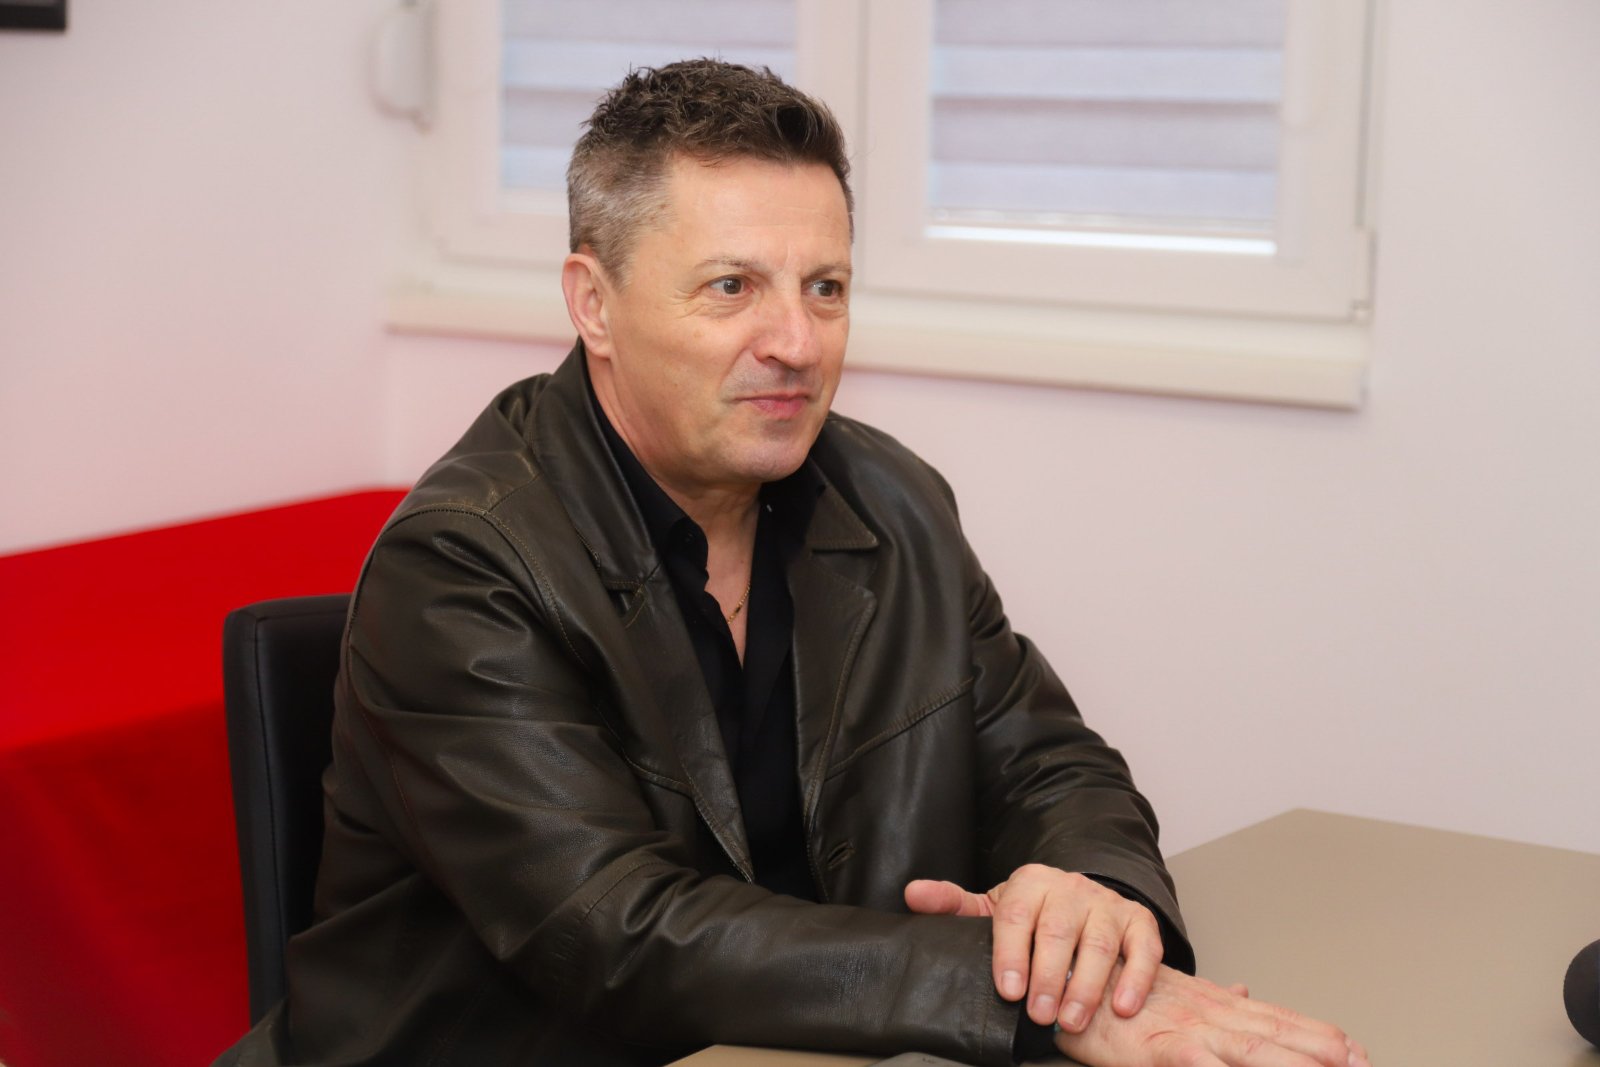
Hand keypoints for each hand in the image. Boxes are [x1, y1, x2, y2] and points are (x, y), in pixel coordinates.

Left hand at [903, 865, 1161, 1032]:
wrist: (1079, 902)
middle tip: (1039, 1016)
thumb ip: (953, 905)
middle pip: (1058, 932)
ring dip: (1087, 985)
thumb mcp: (990, 909)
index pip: (1016, 916)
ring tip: (1072, 1020)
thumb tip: (913, 894)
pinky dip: (1135, 977)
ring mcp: (1106, 904)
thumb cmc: (1029, 916)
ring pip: (1100, 943)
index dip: (1011, 954)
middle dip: (1049, 977)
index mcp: (1030, 882)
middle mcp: (1070, 887)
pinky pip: (1144, 948)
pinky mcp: (1139, 921)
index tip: (1008, 991)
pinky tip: (1121, 1006)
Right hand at [1055, 965, 1371, 1066]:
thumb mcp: (1173, 991)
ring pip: (1252, 1050)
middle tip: (1363, 1063)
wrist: (1067, 985)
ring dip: (1291, 1062)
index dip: (1320, 1035)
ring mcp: (1187, 1031)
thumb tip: (1247, 990)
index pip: (1279, 1019)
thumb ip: (1216, 997)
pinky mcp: (1158, 1050)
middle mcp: (1209, 1015)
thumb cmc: (1117, 995)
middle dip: (1323, 1052)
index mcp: (1215, 1005)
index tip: (1358, 1050)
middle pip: (1277, 1035)